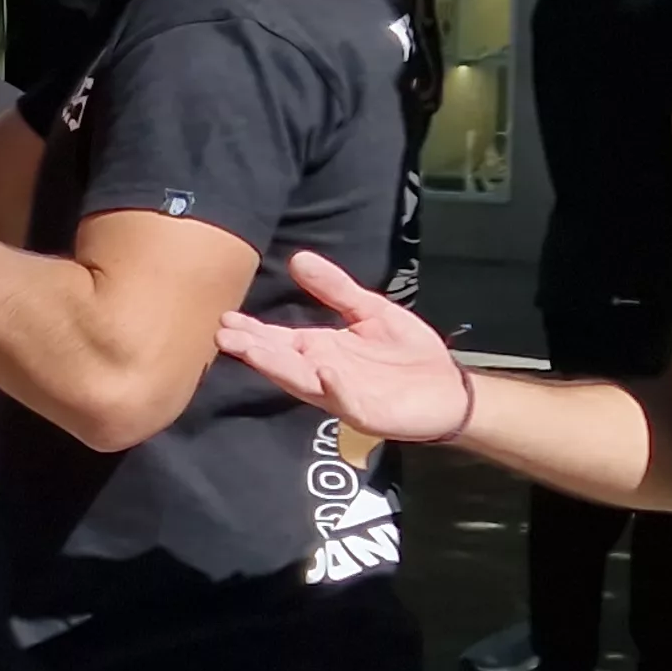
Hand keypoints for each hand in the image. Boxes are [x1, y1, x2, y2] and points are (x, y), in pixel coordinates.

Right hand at [213, 249, 472, 448]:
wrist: (448, 391)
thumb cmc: (408, 354)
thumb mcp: (371, 311)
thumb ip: (336, 289)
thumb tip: (298, 258)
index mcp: (320, 349)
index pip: (278, 339)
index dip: (253, 331)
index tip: (225, 318)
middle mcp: (321, 372)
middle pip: (281, 360)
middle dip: (253, 348)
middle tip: (223, 336)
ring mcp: (340, 394)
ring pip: (302, 381)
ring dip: (279, 367)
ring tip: (254, 352)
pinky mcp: (365, 412)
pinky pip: (345, 400)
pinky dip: (335, 386)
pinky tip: (324, 371)